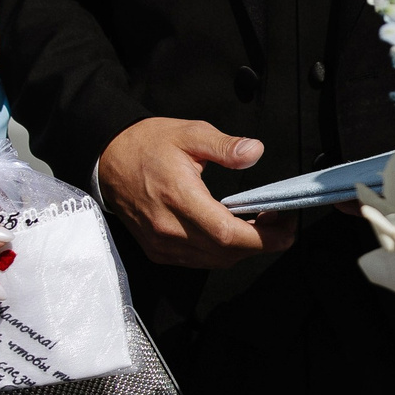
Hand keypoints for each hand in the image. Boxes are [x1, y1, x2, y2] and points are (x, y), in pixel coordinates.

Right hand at [97, 117, 295, 268]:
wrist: (108, 159)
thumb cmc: (147, 145)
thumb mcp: (189, 133)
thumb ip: (225, 146)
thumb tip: (254, 151)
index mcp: (179, 199)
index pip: (229, 234)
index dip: (264, 236)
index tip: (285, 223)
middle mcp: (169, 229)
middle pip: (227, 253)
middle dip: (262, 241)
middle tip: (278, 219)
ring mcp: (162, 245)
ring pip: (215, 261)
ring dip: (242, 248)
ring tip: (258, 223)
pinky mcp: (158, 251)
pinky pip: (199, 261)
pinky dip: (221, 251)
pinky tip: (230, 230)